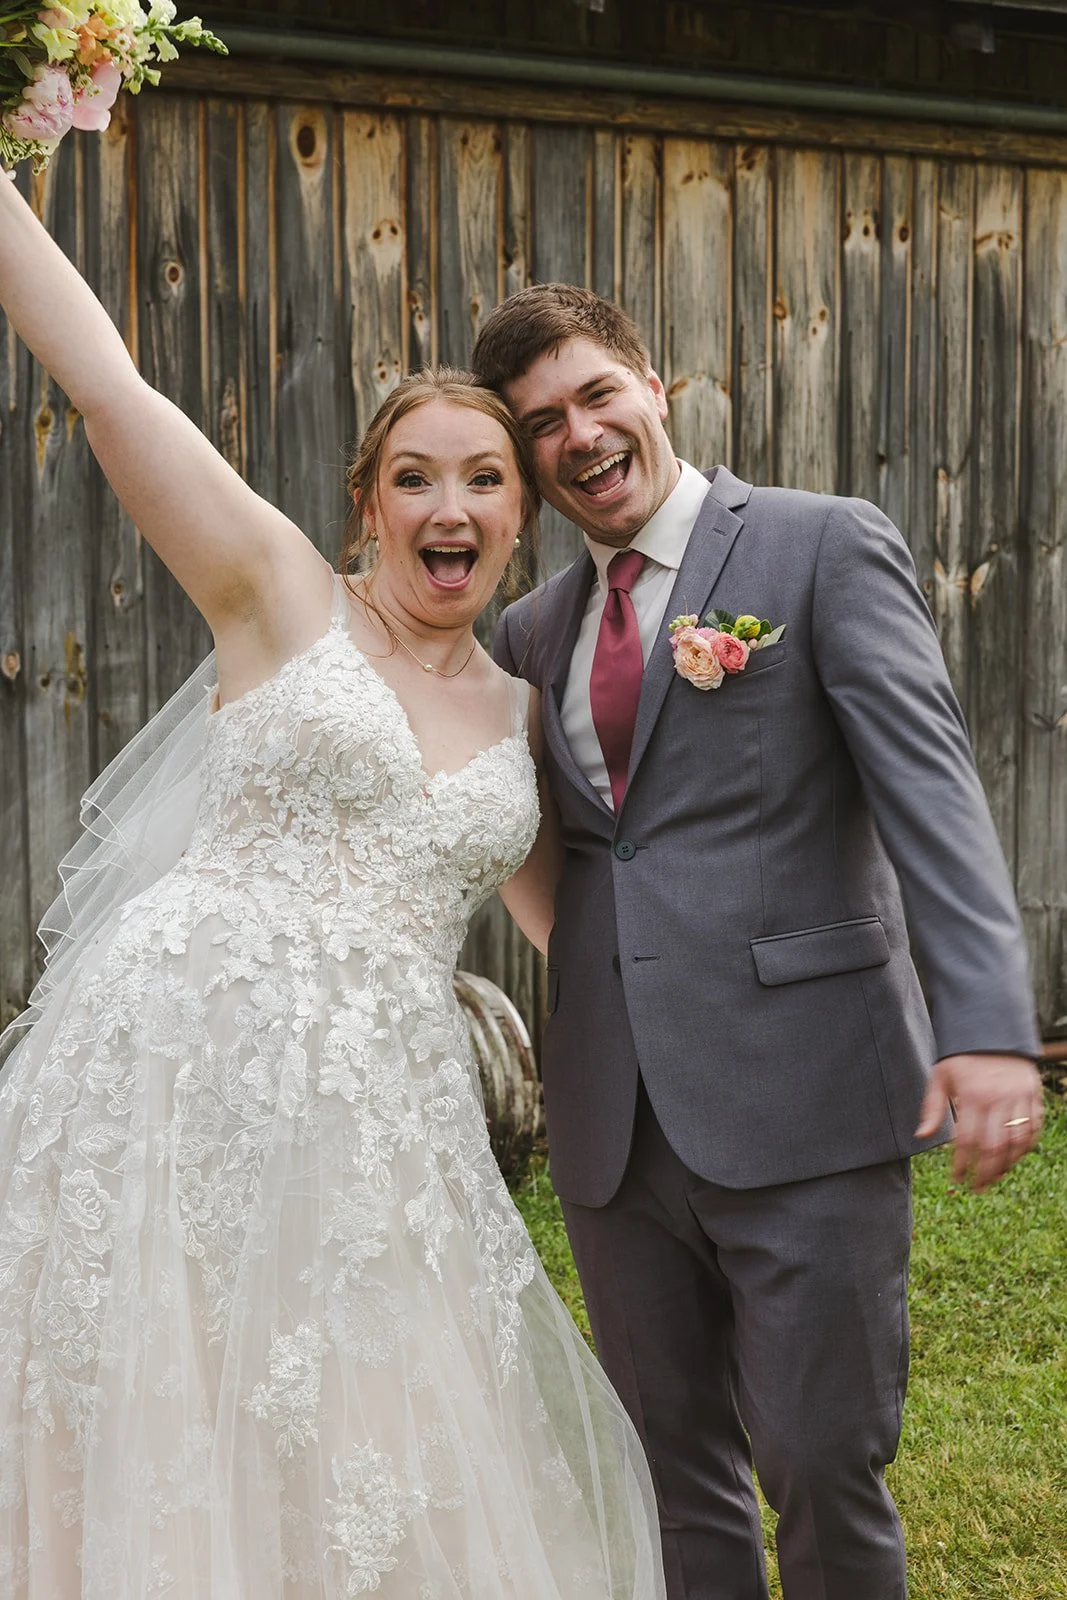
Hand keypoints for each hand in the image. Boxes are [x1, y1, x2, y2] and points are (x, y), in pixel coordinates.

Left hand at [916, 1053, 1043, 1190]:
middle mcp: (999, 1099)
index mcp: (972, 1095)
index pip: (968, 1140)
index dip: (962, 1164)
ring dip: (1007, 1165)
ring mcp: (1019, 1098)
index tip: (956, 1177)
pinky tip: (1013, 1158)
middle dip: (985, 1173)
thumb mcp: (940, 1077)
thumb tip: (921, 1136)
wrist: (992, 1033)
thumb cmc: (962, 1058)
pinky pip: (1034, 1130)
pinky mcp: (1034, 1096)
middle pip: (995, 1147)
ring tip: (993, 1177)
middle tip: (976, 1188)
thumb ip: (932, 1107)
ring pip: (1018, 1142)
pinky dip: (1025, 1148)